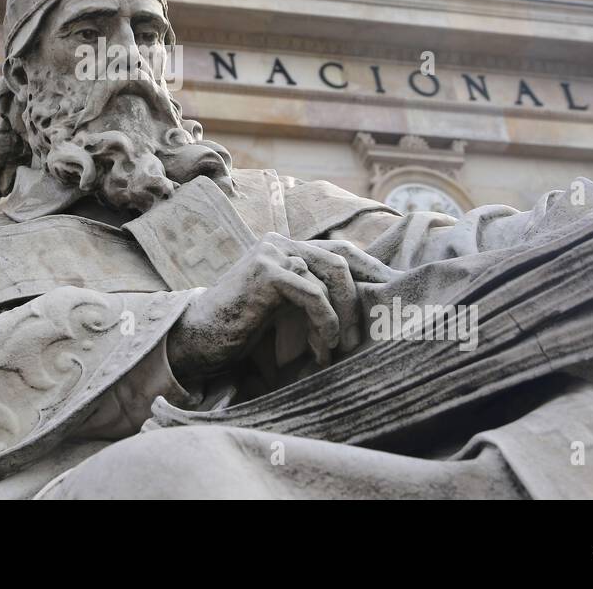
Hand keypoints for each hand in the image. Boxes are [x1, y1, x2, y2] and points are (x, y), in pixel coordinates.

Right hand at [166, 232, 360, 383]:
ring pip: (330, 278)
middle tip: (357, 341)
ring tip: (332, 350)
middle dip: (358, 302)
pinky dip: (325, 323)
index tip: (393, 296)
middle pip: (340, 262)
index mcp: (286, 248)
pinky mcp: (266, 270)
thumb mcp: (287, 310)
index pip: (341, 252)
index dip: (371, 270)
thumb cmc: (243, 331)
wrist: (198, 339)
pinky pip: (313, 294)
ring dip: (340, 320)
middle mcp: (280, 242)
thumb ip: (316, 298)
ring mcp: (272, 252)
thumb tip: (367, 309)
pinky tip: (322, 348)